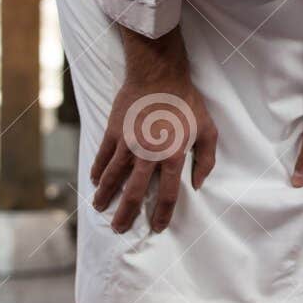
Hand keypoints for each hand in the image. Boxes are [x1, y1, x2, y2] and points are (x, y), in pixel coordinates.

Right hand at [91, 27, 216, 233]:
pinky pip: (102, 156)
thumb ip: (205, 160)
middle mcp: (147, 154)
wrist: (158, 74)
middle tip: (119, 229)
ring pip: (113, 177)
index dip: (161, 215)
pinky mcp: (113, 131)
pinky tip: (95, 181)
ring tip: (100, 208)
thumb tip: (198, 184)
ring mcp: (127, 143)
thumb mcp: (208, 130)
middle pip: (134, 193)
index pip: (167, 194)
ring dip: (106, 196)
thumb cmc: (186, 101)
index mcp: (172, 156)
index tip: (156, 227)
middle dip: (126, 214)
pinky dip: (98, 171)